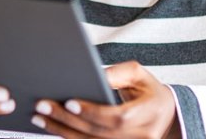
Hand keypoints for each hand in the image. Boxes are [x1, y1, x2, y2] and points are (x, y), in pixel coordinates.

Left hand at [31, 61, 179, 138]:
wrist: (165, 116)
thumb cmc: (148, 92)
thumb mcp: (139, 75)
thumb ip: (118, 73)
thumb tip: (96, 76)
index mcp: (150, 112)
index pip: (118, 117)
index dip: (92, 112)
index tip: (69, 102)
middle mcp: (143, 136)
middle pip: (100, 133)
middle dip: (68, 120)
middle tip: (43, 108)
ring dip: (64, 132)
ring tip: (41, 119)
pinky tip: (55, 129)